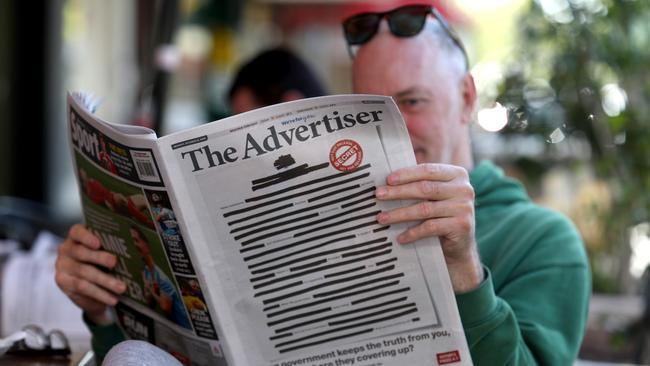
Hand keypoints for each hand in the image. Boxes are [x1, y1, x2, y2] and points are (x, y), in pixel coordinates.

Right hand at [55, 224, 126, 323]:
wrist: (91, 289)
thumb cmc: (102, 264)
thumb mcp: (106, 254)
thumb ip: (112, 249)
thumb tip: (134, 251)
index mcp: (77, 237)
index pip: (77, 232)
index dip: (87, 236)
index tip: (99, 243)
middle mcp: (66, 249)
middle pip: (82, 252)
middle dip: (100, 258)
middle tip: (115, 262)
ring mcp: (62, 265)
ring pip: (84, 272)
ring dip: (105, 280)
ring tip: (122, 287)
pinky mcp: (62, 281)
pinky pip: (82, 287)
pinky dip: (100, 293)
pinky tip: (113, 298)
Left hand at [375, 164, 482, 291]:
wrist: (460, 245)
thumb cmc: (442, 215)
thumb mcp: (435, 196)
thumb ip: (420, 184)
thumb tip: (387, 181)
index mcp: (458, 174)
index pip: (428, 170)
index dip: (406, 174)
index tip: (387, 180)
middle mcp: (464, 188)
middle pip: (425, 188)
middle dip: (398, 192)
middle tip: (379, 195)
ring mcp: (464, 207)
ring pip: (425, 209)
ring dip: (400, 214)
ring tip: (382, 218)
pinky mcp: (461, 226)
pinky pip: (431, 227)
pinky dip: (413, 232)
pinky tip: (400, 237)